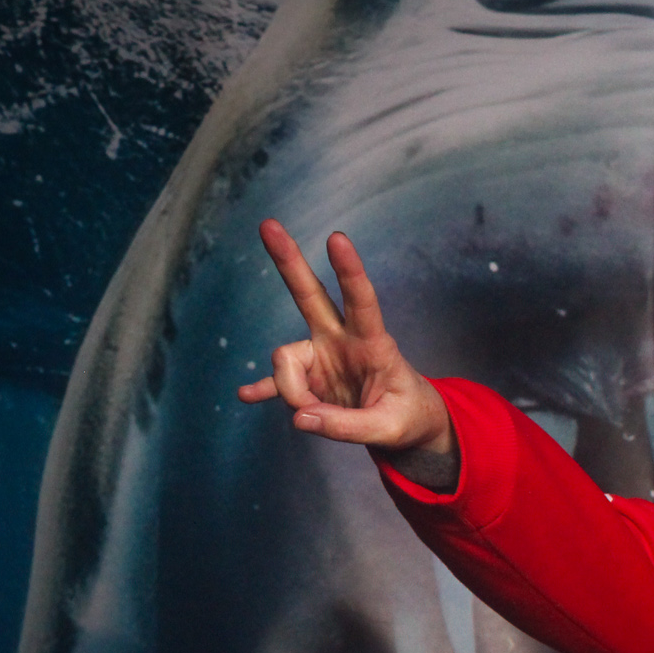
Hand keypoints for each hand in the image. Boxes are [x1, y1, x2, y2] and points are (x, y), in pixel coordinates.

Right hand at [238, 219, 451, 455]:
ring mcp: (320, 356)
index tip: (337, 237)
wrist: (405, 422)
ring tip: (312, 418)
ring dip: (291, 391)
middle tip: (268, 224)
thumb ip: (347, 426)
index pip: (361, 301)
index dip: (349, 270)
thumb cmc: (406, 416)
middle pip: (310, 294)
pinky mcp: (307, 378)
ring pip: (285, 358)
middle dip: (289, 260)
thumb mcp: (390, 428)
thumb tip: (300, 418)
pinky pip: (275, 382)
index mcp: (373, 344)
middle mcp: (342, 340)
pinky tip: (247, 396)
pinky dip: (264, 389)